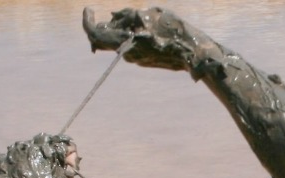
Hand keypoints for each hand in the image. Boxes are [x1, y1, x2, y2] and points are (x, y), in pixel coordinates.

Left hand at [83, 7, 206, 70]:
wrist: (196, 55)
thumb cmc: (174, 32)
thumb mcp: (150, 15)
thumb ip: (128, 16)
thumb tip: (113, 17)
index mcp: (125, 43)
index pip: (95, 35)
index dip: (88, 21)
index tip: (89, 9)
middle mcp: (128, 55)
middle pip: (108, 37)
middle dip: (110, 23)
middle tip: (120, 13)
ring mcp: (138, 59)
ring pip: (122, 41)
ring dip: (125, 27)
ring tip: (142, 17)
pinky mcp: (147, 61)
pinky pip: (133, 46)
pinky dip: (134, 34)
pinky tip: (150, 27)